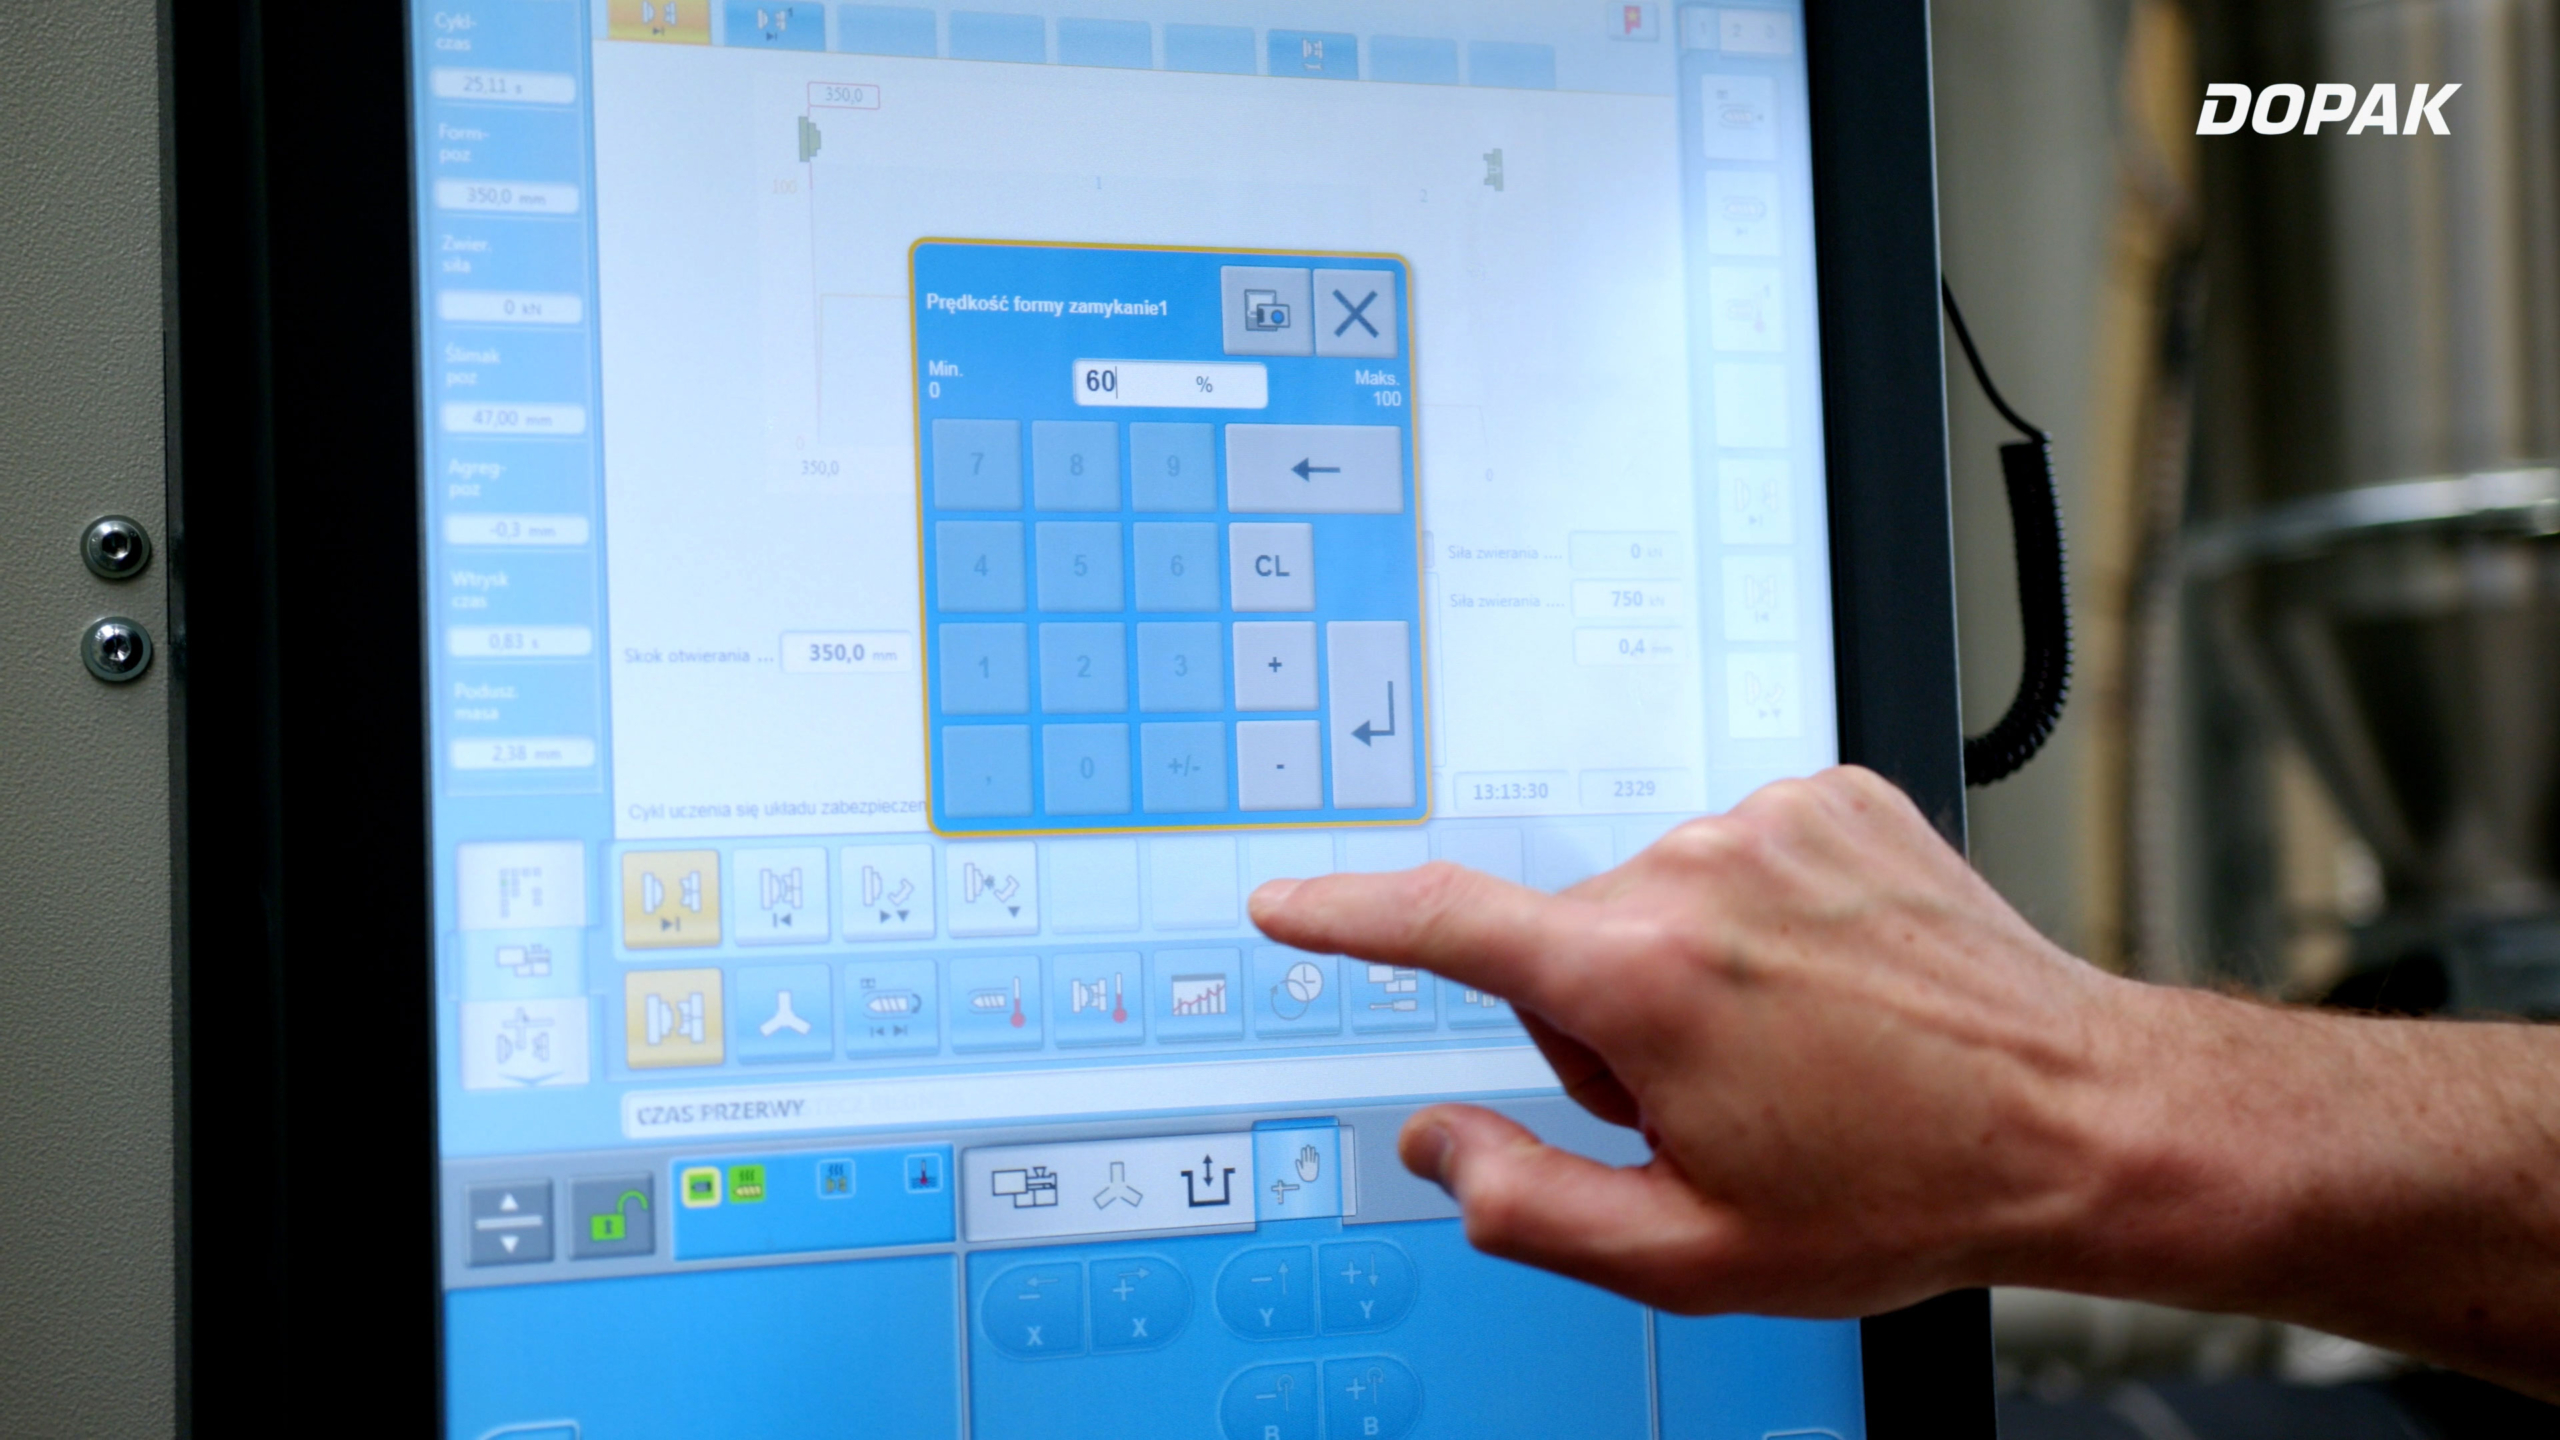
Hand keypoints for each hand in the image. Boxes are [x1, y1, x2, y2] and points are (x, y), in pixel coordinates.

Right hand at [1248, 766, 2140, 1318]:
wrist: (2086, 1116)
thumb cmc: (1907, 1188)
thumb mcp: (1692, 1251)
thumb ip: (1524, 1202)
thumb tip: (1437, 1142)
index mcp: (1645, 978)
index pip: (1445, 926)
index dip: (1347, 916)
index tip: (1288, 905)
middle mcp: (1698, 870)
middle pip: (1571, 944)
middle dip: (1610, 1023)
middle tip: (1725, 1098)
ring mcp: (1774, 820)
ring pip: (1657, 899)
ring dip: (1693, 972)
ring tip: (1804, 1044)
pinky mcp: (1836, 796)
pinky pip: (1740, 854)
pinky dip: (1764, 918)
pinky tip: (1837, 982)